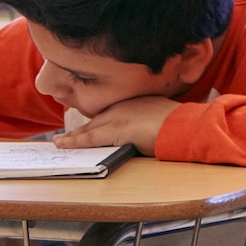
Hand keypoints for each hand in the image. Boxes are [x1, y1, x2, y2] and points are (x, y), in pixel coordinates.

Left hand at [54, 96, 181, 154]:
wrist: (185, 126)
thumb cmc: (180, 123)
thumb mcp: (161, 115)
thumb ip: (147, 119)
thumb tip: (142, 130)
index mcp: (135, 101)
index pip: (109, 113)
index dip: (95, 123)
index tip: (85, 129)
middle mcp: (124, 106)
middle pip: (96, 120)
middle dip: (80, 130)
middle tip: (64, 137)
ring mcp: (118, 117)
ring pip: (90, 129)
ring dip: (73, 137)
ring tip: (59, 142)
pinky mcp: (115, 130)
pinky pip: (90, 138)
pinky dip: (75, 142)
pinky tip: (63, 144)